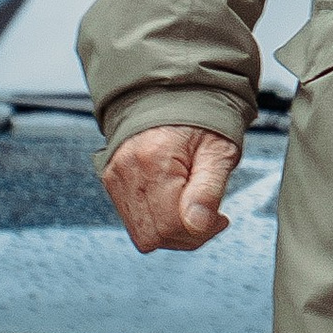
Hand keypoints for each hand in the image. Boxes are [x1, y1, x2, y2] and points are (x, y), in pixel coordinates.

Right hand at [103, 124, 239, 252]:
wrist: (172, 96)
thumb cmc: (201, 122)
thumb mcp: (219, 150)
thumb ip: (209, 189)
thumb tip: (198, 225)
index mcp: (154, 159)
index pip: (171, 225)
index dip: (200, 231)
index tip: (220, 217)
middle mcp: (128, 170)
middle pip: (154, 235)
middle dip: (187, 234)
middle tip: (208, 214)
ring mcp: (116, 177)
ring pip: (143, 234)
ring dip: (172, 230)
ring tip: (191, 206)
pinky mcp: (112, 182)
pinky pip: (134, 221)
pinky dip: (158, 221)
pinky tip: (174, 202)